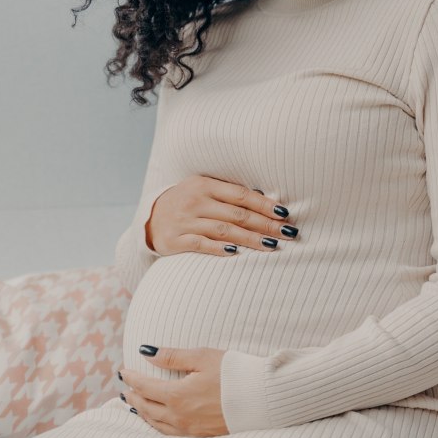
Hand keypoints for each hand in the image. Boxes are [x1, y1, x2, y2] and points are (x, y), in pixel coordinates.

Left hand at [119, 346, 227, 436]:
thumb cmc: (233, 373)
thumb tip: (147, 352)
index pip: (146, 387)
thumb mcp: (202, 357)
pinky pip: (171, 433)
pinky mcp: (201, 435)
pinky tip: (157, 421)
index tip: (123, 371)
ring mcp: (190, 429)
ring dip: (143, 412)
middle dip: (134, 396)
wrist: (261, 399)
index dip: (132, 378)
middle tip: (125, 388)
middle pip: (148, 407)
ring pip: (157, 423)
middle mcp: (180, 416)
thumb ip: (172, 356)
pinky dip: (157, 425)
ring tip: (134, 405)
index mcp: (178, 395)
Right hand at [145, 176, 297, 256]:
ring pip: (223, 230)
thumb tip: (266, 199)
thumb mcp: (203, 190)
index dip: (264, 205)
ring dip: (250, 239)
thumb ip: (228, 194)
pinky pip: (201, 245)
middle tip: (288, 233)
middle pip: (237, 214)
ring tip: (271, 246)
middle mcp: (194, 201)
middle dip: (265, 225)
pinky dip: (219, 248)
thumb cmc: (186, 203)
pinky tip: (236, 253)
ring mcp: (184, 221)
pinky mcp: (175, 241)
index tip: (285, 214)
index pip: (241, 195)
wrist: (150, 218)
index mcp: (204, 185)